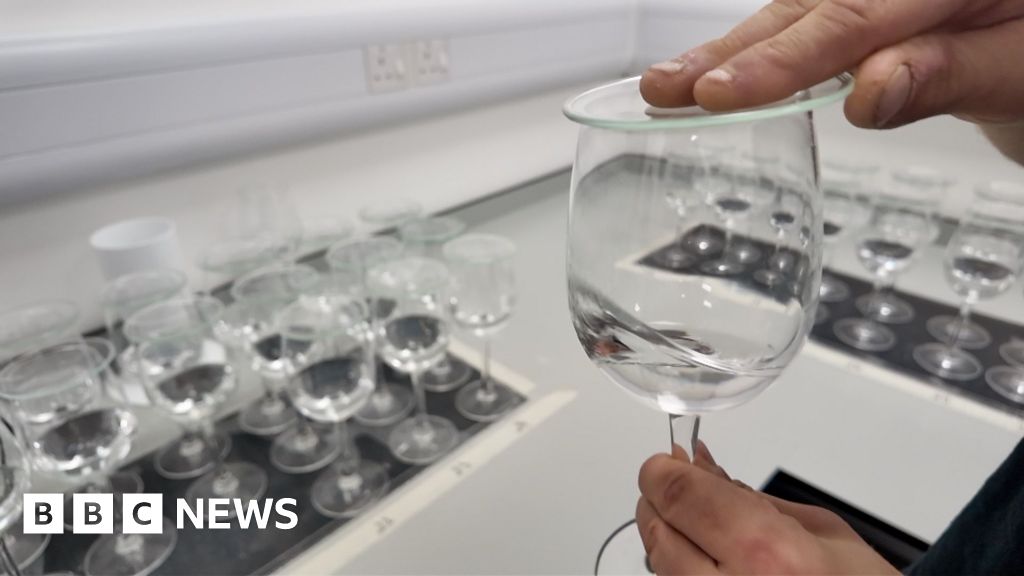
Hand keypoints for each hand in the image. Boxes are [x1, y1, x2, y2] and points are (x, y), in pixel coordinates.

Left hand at [636, 442, 898, 574]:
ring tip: (696, 520)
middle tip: (676, 484)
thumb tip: (701, 468)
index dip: (661, 470)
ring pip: (659, 564)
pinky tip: (701, 553)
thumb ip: (751, 498)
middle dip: (659, 500)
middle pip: (657, 530)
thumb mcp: (823, 531)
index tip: (666, 462)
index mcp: (767, 553)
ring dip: (666, 533)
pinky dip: (678, 565)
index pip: (680, 495)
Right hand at [639, 0, 1023, 128]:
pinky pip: (804, 20)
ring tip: (667, 86)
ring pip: (794, 12)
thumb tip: (870, 91)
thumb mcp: (1023, 71)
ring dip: (728, 54)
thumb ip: (951, 72)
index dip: (784, 59)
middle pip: (809, 6)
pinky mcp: (862, 5)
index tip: (724, 91)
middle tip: (665, 89)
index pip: (856, 14)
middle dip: (733, 52)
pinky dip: (756, 51)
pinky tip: (711, 70)